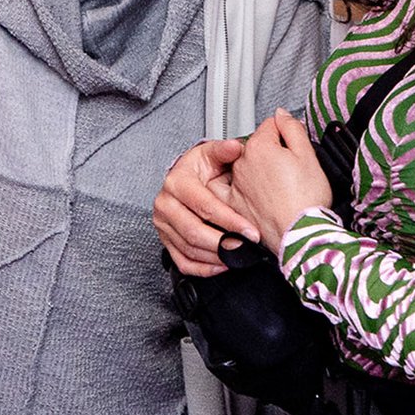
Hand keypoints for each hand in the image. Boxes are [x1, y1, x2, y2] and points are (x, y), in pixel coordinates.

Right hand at [154, 139, 255, 275]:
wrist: (185, 180)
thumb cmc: (200, 169)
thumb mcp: (211, 155)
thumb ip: (224, 150)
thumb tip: (234, 147)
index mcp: (176, 182)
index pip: (204, 206)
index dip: (230, 221)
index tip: (251, 231)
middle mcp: (165, 204)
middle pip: (193, 231)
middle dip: (223, 243)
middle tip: (245, 247)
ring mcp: (163, 224)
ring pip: (189, 249)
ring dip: (216, 256)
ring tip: (238, 256)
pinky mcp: (165, 239)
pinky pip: (183, 261)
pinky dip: (203, 268)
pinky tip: (221, 264)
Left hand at [228, 109, 332, 251]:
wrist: (300, 235)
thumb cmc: (307, 200)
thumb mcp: (308, 156)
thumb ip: (292, 129)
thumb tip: (281, 114)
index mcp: (259, 147)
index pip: (271, 126)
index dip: (287, 134)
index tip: (295, 145)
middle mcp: (242, 163)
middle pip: (256, 146)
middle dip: (272, 152)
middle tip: (291, 168)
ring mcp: (236, 184)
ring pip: (246, 167)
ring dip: (258, 170)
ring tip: (280, 186)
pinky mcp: (234, 205)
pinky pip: (232, 191)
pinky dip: (241, 189)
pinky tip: (256, 196)